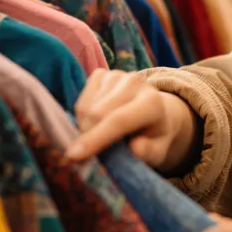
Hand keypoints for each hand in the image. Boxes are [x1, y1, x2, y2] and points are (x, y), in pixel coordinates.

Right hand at [67, 69, 198, 171]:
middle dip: (87, 137)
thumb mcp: (157, 151)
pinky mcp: (101, 74)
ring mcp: (116, 76)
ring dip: (85, 129)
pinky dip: (82, 117)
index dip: (96, 138)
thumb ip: (148, 152)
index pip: (119, 120)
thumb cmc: (153, 137)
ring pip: (86, 108)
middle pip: (97, 113)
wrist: (155, 112)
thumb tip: (134, 149)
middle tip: (89, 155)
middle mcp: (135, 82)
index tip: (74, 156)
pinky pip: (81, 100)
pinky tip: (96, 123)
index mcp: (152, 102)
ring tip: (99, 138)